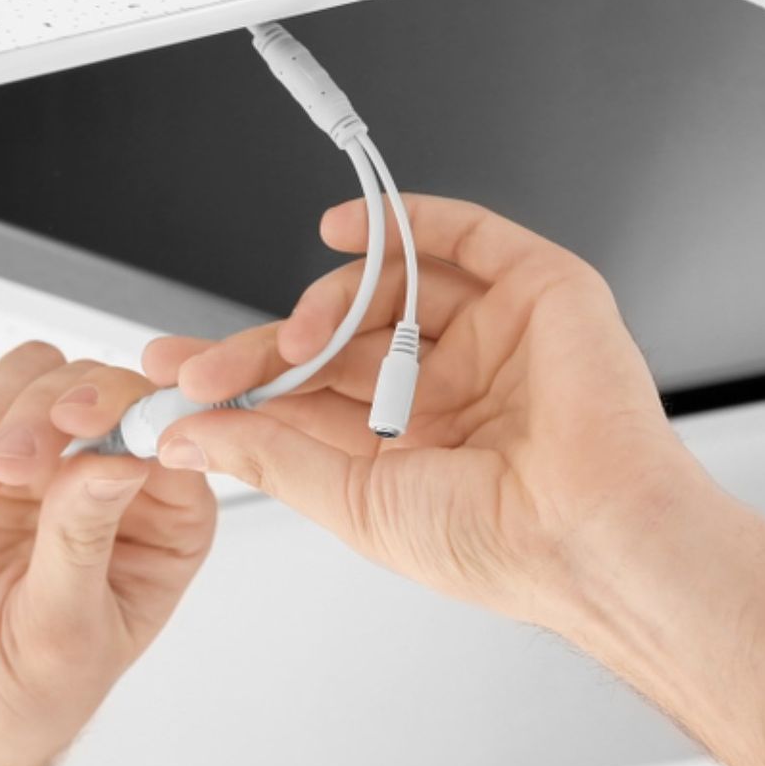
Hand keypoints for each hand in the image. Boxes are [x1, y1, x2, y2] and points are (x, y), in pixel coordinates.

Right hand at [0, 342, 216, 765]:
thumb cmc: (20, 697)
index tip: (78, 422)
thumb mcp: (64, 632)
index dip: (128, 407)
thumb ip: (84, 539)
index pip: (166, 427)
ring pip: (25, 372)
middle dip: (43, 412)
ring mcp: (34, 457)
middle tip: (3, 470)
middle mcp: (104, 476)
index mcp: (164, 520)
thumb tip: (119, 457)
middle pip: (91, 384)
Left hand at [144, 194, 708, 628]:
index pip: (303, 393)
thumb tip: (184, 433)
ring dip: (323, 303)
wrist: (591, 538)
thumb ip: (268, 455)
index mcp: (403, 442)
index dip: (237, 380)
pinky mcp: (537, 292)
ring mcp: (488, 336)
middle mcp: (441, 386)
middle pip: (332, 339)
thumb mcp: (352, 501)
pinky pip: (463, 236)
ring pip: (384, 290)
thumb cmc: (495, 545)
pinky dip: (401, 220)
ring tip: (294, 340)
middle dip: (260, 346)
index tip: (173, 378)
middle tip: (201, 363)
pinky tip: (341, 229)